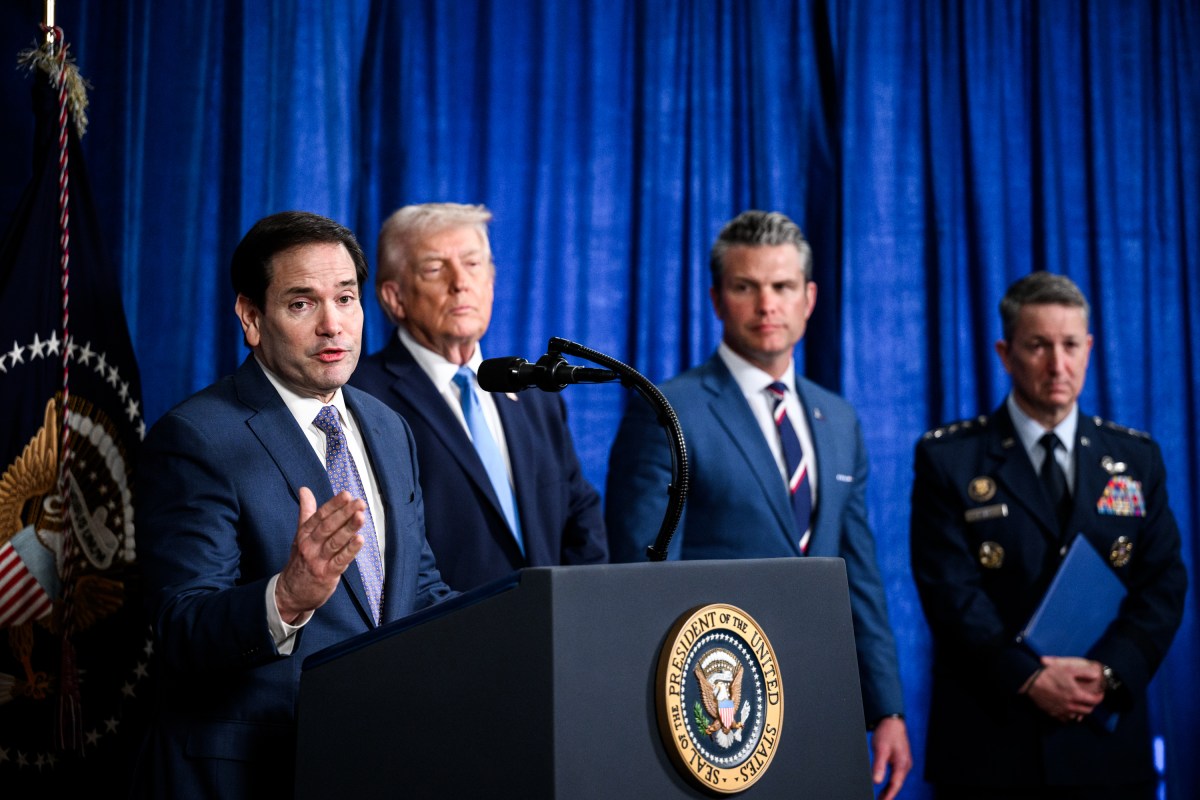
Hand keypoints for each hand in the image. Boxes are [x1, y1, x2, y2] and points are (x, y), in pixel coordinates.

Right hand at [274, 487, 365, 623]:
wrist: (289, 593)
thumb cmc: (300, 560)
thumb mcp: (300, 535)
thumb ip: (306, 512)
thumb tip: (305, 489)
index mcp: (304, 534)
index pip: (319, 516)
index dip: (333, 505)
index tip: (346, 494)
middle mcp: (310, 546)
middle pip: (328, 527)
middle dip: (344, 513)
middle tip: (359, 502)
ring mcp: (318, 561)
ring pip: (335, 542)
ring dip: (349, 528)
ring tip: (361, 517)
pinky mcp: (326, 575)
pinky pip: (340, 561)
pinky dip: (350, 550)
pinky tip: (360, 540)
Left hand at [870, 716, 911, 799]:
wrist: (892, 721)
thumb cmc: (886, 733)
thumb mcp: (880, 749)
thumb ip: (879, 766)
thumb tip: (876, 782)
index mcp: (902, 764)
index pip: (895, 785)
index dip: (889, 795)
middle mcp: (906, 765)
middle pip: (897, 784)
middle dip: (889, 794)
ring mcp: (905, 762)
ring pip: (897, 780)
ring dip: (890, 789)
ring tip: (881, 798)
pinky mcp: (901, 760)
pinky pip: (897, 775)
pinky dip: (891, 782)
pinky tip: (886, 786)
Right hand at [1025, 656, 1103, 722]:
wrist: (1031, 682)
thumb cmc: (1049, 674)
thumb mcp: (1068, 669)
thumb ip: (1084, 672)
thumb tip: (1097, 674)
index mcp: (1076, 695)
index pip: (1094, 701)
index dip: (1100, 698)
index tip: (1100, 694)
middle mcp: (1071, 705)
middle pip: (1087, 711)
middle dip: (1092, 705)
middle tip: (1091, 700)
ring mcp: (1062, 711)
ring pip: (1078, 716)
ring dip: (1081, 711)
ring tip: (1080, 705)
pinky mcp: (1053, 714)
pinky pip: (1066, 719)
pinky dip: (1070, 716)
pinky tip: (1068, 710)